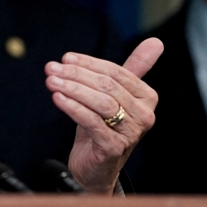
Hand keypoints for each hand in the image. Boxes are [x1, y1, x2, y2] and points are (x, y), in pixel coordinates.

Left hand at [45, 38, 162, 194]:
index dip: (89, 63)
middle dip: (76, 74)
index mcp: (147, 98)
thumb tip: (156, 41)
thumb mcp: (114, 96)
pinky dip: (73, 108)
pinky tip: (57, 98)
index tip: (65, 58)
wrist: (95, 165)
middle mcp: (144, 116)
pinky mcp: (114, 148)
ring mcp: (131, 133)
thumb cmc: (104, 125)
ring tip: (50, 81)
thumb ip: (131, 69)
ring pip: (100, 103)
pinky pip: (92, 122)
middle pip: (107, 86)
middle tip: (51, 68)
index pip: (117, 73)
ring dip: (72, 89)